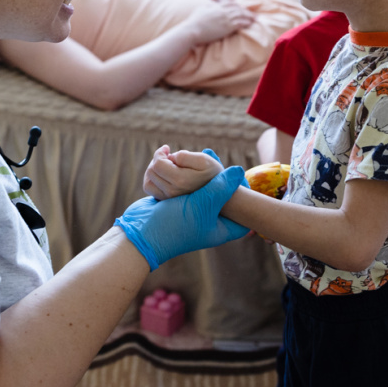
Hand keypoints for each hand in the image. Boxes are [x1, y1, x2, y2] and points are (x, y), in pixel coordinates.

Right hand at [115, 154, 249, 270]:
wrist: (139, 232)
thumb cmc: (173, 225)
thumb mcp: (202, 206)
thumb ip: (220, 188)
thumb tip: (238, 171)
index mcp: (219, 228)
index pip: (242, 217)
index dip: (247, 201)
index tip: (247, 181)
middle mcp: (208, 221)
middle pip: (225, 198)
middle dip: (224, 179)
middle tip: (226, 161)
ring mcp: (192, 212)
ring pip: (205, 189)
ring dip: (205, 173)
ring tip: (209, 154)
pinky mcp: (178, 204)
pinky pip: (189, 186)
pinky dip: (189, 174)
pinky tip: (189, 162)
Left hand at [144, 146, 223, 199]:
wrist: (218, 195)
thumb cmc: (212, 174)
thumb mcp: (203, 160)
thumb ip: (185, 156)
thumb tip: (170, 157)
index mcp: (180, 180)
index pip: (157, 164)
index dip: (159, 152)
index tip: (167, 148)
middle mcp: (172, 192)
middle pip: (151, 171)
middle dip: (157, 159)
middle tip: (168, 155)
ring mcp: (168, 198)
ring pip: (148, 182)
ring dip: (153, 170)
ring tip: (164, 164)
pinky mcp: (166, 201)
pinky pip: (151, 189)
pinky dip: (153, 179)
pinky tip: (163, 174)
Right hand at [183, 0, 254, 44]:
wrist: (192, 30)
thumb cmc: (193, 22)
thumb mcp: (200, 10)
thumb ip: (207, 7)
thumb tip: (209, 5)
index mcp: (216, 7)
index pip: (229, 4)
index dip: (237, 6)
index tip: (242, 8)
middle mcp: (222, 11)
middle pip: (237, 9)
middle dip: (246, 11)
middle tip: (253, 14)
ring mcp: (225, 19)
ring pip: (240, 15)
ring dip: (249, 17)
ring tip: (255, 19)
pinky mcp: (226, 27)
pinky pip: (240, 23)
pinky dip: (246, 23)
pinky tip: (250, 24)